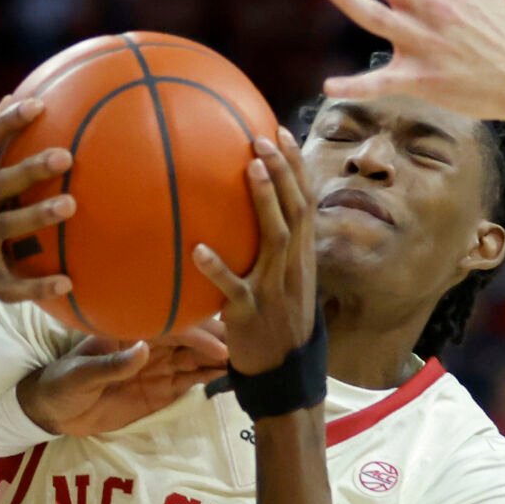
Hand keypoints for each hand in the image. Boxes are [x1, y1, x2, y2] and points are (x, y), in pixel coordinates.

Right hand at [0, 98, 74, 327]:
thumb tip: (10, 96)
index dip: (5, 123)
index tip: (37, 104)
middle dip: (28, 169)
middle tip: (65, 156)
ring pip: (2, 228)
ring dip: (36, 216)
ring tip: (71, 205)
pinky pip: (7, 285)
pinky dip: (35, 286)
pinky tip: (66, 283)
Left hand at [17, 321, 228, 435]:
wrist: (53, 411)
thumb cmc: (61, 384)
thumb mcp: (79, 374)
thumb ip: (111, 364)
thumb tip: (143, 350)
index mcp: (130, 331)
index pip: (170, 329)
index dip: (196, 336)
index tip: (218, 346)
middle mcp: (150, 345)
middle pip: (190, 339)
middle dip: (218, 341)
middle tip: (248, 346)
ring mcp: (157, 368)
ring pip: (195, 360)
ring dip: (219, 360)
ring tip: (250, 362)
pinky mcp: (160, 390)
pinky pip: (190, 381)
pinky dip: (210, 378)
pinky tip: (232, 376)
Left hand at [193, 131, 315, 374]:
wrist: (285, 372)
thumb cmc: (277, 321)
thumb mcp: (285, 280)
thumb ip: (272, 247)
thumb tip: (253, 213)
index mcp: (302, 256)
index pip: (306, 201)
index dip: (296, 166)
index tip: (281, 131)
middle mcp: (293, 266)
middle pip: (296, 210)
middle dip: (284, 171)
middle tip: (262, 138)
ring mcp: (274, 289)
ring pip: (275, 239)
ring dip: (264, 202)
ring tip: (250, 169)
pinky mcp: (249, 314)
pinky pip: (233, 288)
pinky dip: (217, 269)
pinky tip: (198, 249)